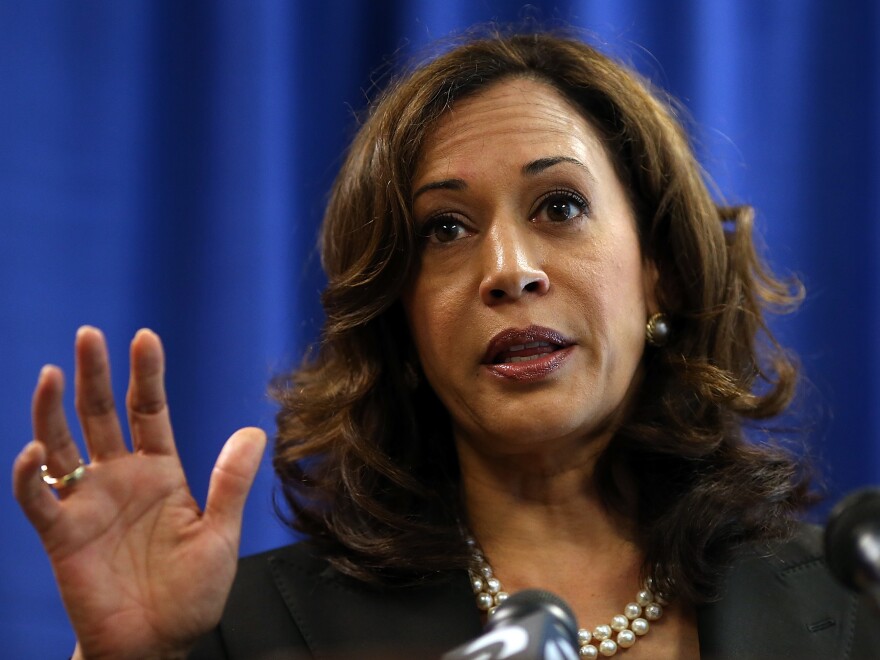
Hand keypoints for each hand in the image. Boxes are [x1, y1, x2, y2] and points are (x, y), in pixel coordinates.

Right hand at [12, 327, 265, 658]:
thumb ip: (230, 483)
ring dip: (52, 410)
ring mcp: (88, 504)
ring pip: (63, 445)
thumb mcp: (220, 534)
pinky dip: (30, 475)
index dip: (147, 376)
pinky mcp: (62, 535)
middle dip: (95, 375)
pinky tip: (33, 450)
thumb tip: (255, 430)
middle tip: (89, 335)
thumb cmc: (191, 594)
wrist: (157, 644)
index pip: (150, 412)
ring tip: (50, 373)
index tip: (145, 338)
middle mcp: (121, 480)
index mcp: (161, 474)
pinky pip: (39, 498)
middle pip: (102, 416)